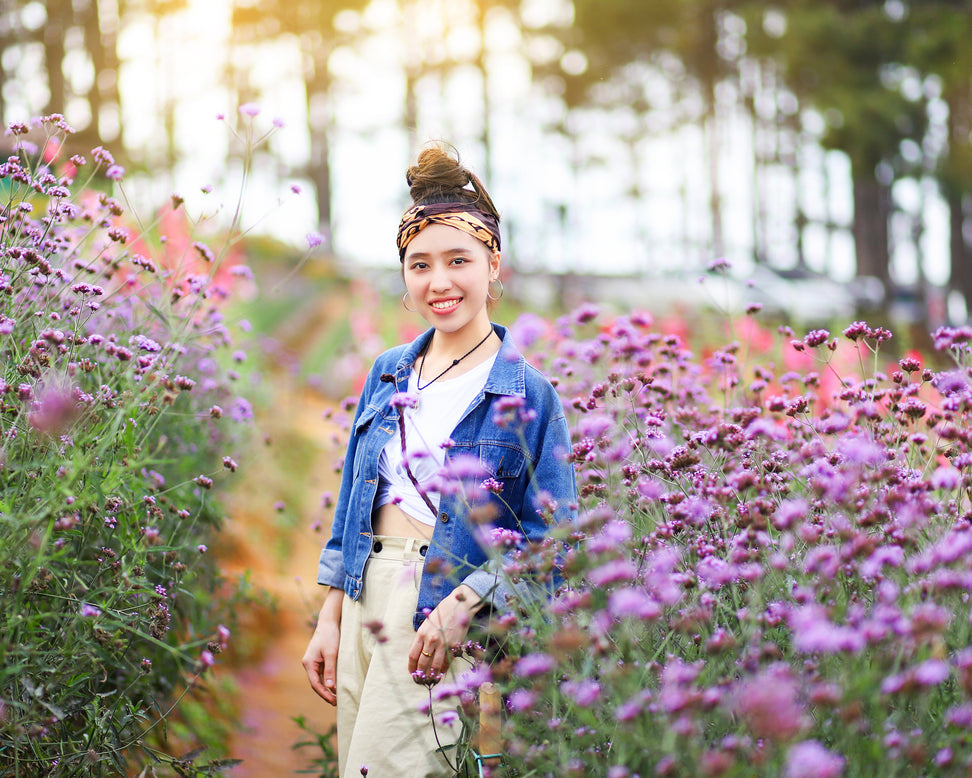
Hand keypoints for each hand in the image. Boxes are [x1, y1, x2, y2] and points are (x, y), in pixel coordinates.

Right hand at [301, 588, 342, 704]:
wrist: (329, 622)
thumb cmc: (330, 636)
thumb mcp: (331, 654)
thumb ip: (330, 670)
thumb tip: (330, 688)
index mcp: (308, 663)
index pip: (315, 684)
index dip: (324, 694)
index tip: (333, 701)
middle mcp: (309, 664)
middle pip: (316, 683)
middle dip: (325, 693)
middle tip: (336, 702)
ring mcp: (313, 662)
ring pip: (319, 679)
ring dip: (327, 688)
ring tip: (336, 697)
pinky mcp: (319, 660)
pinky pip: (322, 674)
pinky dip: (328, 680)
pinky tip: (334, 685)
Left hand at [408, 584, 481, 681]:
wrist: (458, 606)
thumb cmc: (441, 613)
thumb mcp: (427, 623)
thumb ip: (423, 638)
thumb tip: (420, 654)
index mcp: (421, 633)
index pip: (413, 655)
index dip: (411, 667)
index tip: (411, 672)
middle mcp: (431, 639)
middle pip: (422, 663)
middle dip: (421, 674)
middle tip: (421, 679)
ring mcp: (443, 643)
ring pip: (435, 666)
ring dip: (432, 675)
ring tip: (431, 679)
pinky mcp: (453, 646)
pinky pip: (447, 662)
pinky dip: (444, 669)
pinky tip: (442, 672)